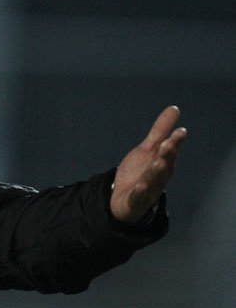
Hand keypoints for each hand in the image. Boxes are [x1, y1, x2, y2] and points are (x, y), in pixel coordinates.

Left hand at [111, 106, 186, 222]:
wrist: (126, 199)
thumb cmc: (141, 171)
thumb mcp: (149, 149)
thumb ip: (160, 131)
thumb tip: (174, 108)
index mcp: (163, 161)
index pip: (170, 149)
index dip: (175, 141)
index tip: (180, 131)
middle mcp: (159, 174)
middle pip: (165, 163)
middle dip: (168, 154)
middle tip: (169, 143)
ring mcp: (148, 187)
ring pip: (154, 179)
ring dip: (156, 171)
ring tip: (158, 163)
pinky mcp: (135, 199)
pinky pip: (138, 196)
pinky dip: (140, 192)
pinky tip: (140, 186)